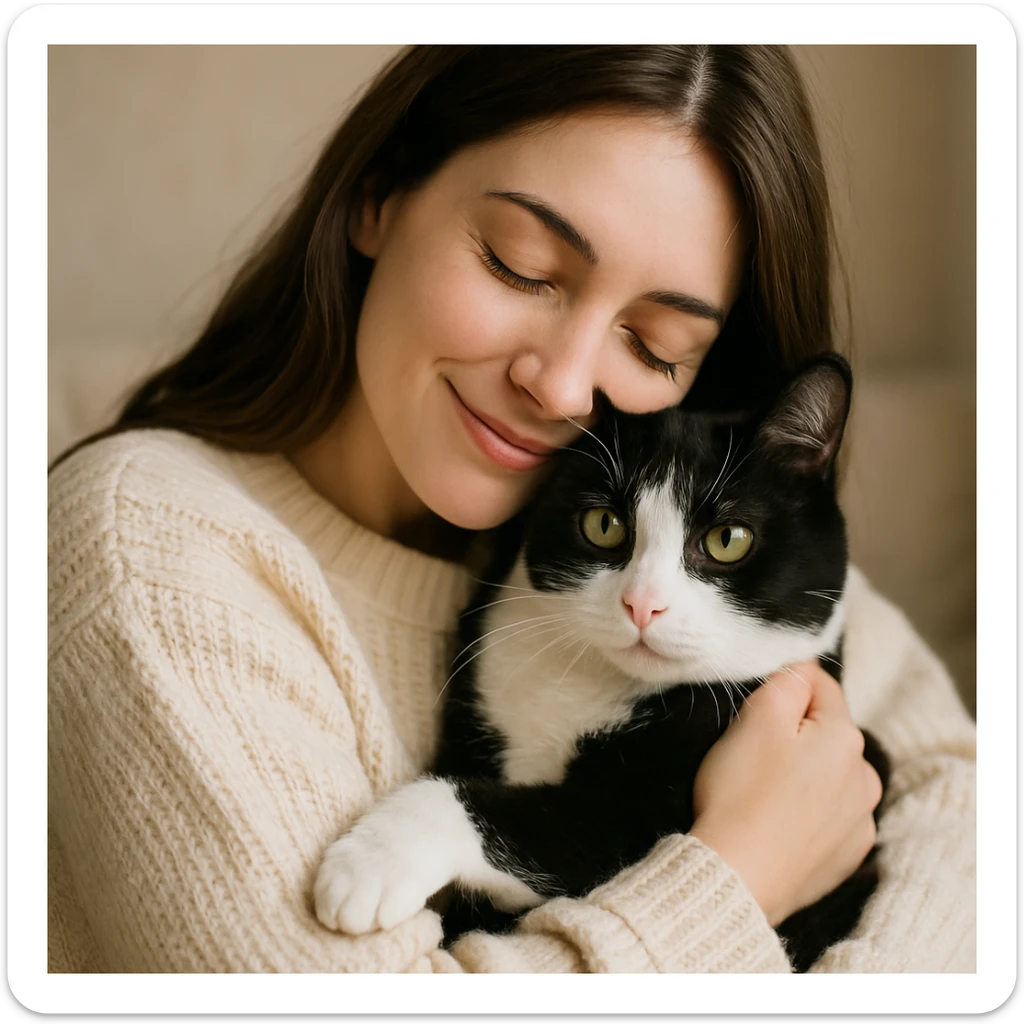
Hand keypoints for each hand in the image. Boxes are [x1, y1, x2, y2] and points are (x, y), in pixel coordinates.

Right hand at [689, 661, 882, 926]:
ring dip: (805, 774)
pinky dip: (806, 813)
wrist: (737, 876)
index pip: (820, 684)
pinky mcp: (846, 857)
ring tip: (764, 791)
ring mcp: (859, 821)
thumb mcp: (756, 718)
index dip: (785, 685)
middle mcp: (865, 777)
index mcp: (845, 737)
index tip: (754, 703)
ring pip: (831, 776)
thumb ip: (786, 682)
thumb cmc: (742, 792)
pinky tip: (776, 822)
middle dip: (796, 733)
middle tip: (752, 751)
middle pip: (827, 732)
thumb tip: (802, 669)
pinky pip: (828, 817)